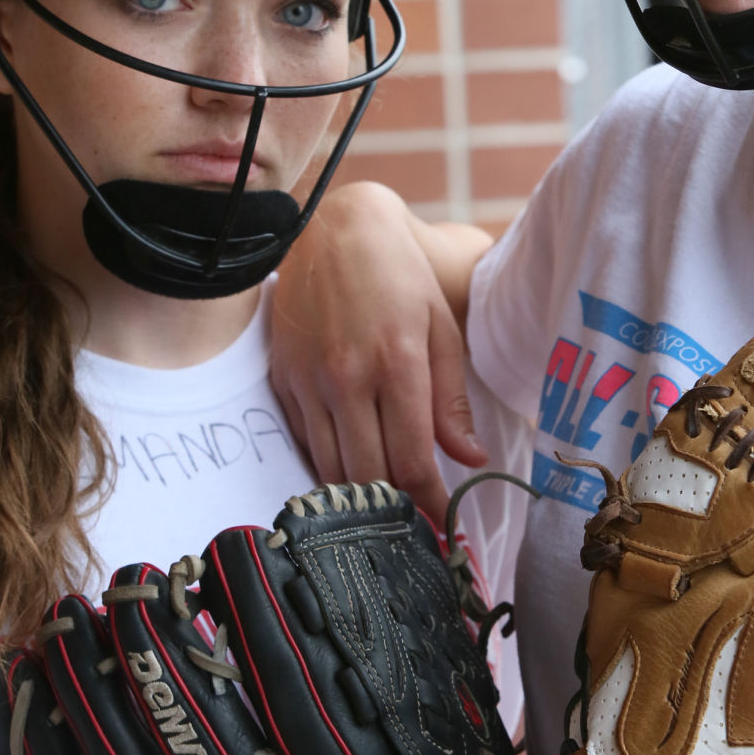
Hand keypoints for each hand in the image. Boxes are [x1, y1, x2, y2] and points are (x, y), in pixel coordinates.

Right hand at [271, 183, 488, 527]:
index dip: (428, 502)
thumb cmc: (397, 275)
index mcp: (397, 364)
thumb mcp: (440, 327)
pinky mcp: (284, 382)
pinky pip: (306, 445)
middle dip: (395, 511)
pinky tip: (353, 469)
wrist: (329, 230)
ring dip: (360, 498)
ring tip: (387, 507)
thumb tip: (469, 459)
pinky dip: (330, 468)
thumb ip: (452, 399)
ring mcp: (310, 383)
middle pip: (368, 476)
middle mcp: (348, 379)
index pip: (412, 460)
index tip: (443, 523)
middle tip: (416, 524)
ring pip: (331, 471)